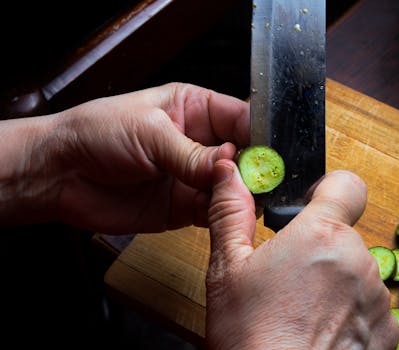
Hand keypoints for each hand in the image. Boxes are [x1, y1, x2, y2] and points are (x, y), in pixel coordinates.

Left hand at [0, 83, 248, 232]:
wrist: (61, 174)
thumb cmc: (97, 134)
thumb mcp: (150, 133)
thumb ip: (191, 153)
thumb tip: (231, 165)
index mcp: (194, 108)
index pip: (241, 118)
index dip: (260, 134)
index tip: (273, 152)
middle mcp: (199, 142)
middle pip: (244, 154)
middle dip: (257, 167)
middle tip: (267, 180)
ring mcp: (193, 175)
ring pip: (233, 185)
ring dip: (242, 193)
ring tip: (250, 198)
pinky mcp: (185, 206)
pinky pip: (214, 210)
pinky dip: (225, 214)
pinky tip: (230, 213)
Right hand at [206, 160, 398, 348]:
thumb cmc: (250, 335)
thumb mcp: (227, 268)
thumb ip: (231, 212)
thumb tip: (226, 172)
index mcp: (320, 235)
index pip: (347, 185)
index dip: (330, 190)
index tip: (313, 206)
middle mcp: (358, 260)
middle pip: (345, 235)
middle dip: (321, 248)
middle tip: (289, 278)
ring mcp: (378, 298)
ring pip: (357, 272)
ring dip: (337, 282)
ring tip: (303, 310)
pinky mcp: (388, 331)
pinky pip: (371, 306)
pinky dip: (351, 312)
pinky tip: (322, 331)